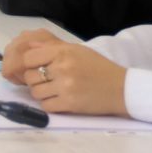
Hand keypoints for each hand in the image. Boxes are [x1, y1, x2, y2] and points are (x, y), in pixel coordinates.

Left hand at [1, 31, 127, 115]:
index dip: (29, 64)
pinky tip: (59, 100)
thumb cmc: (99, 67)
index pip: (29, 57)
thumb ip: (51, 48)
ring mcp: (65, 87)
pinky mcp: (70, 104)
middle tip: (46, 81)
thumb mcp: (77, 50)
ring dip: (41, 93)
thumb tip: (29, 47)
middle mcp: (62, 68)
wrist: (122, 88)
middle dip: (35, 80)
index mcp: (62, 53)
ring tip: (53, 91)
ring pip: (36, 92)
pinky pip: (46, 106)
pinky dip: (49, 104)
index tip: (36, 68)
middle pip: (30, 76)